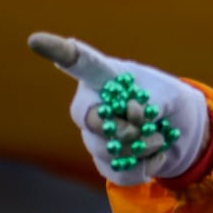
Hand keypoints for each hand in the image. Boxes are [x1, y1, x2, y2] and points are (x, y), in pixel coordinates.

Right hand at [29, 33, 209, 186]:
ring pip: (106, 149)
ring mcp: (92, 135)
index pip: (79, 62)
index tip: (36, 40)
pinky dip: (145, 168)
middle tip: (147, 126)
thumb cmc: (167, 100)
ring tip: (159, 138)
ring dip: (141, 148)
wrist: (177, 130)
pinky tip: (156, 157)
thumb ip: (154, 99)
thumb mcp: (171, 92)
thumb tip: (134, 114)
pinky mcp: (103, 162)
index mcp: (104, 77)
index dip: (57, 51)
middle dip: (123, 127)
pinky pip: (118, 172)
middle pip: (89, 118)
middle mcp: (90, 104)